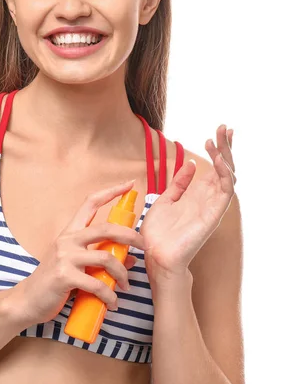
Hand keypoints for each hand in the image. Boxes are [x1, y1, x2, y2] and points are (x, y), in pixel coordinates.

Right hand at [8, 180, 144, 327]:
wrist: (28, 300)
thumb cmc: (54, 281)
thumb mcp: (77, 265)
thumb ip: (100, 259)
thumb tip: (130, 259)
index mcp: (70, 232)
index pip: (90, 203)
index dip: (111, 191)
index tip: (129, 184)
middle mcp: (67, 240)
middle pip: (106, 228)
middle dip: (130, 236)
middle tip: (144, 246)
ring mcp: (65, 257)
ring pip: (106, 258)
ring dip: (122, 274)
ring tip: (126, 286)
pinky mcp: (64, 276)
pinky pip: (97, 284)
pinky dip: (109, 295)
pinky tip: (112, 303)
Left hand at [140, 125, 235, 283]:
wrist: (155, 256)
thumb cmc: (158, 233)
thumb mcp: (165, 200)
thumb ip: (178, 184)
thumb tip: (188, 165)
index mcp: (197, 194)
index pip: (213, 167)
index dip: (217, 149)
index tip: (216, 132)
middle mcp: (208, 198)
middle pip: (224, 168)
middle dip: (225, 147)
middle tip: (224, 128)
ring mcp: (212, 206)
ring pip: (228, 176)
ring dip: (225, 156)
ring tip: (219, 138)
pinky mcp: (213, 214)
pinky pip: (225, 191)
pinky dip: (225, 174)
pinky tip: (218, 160)